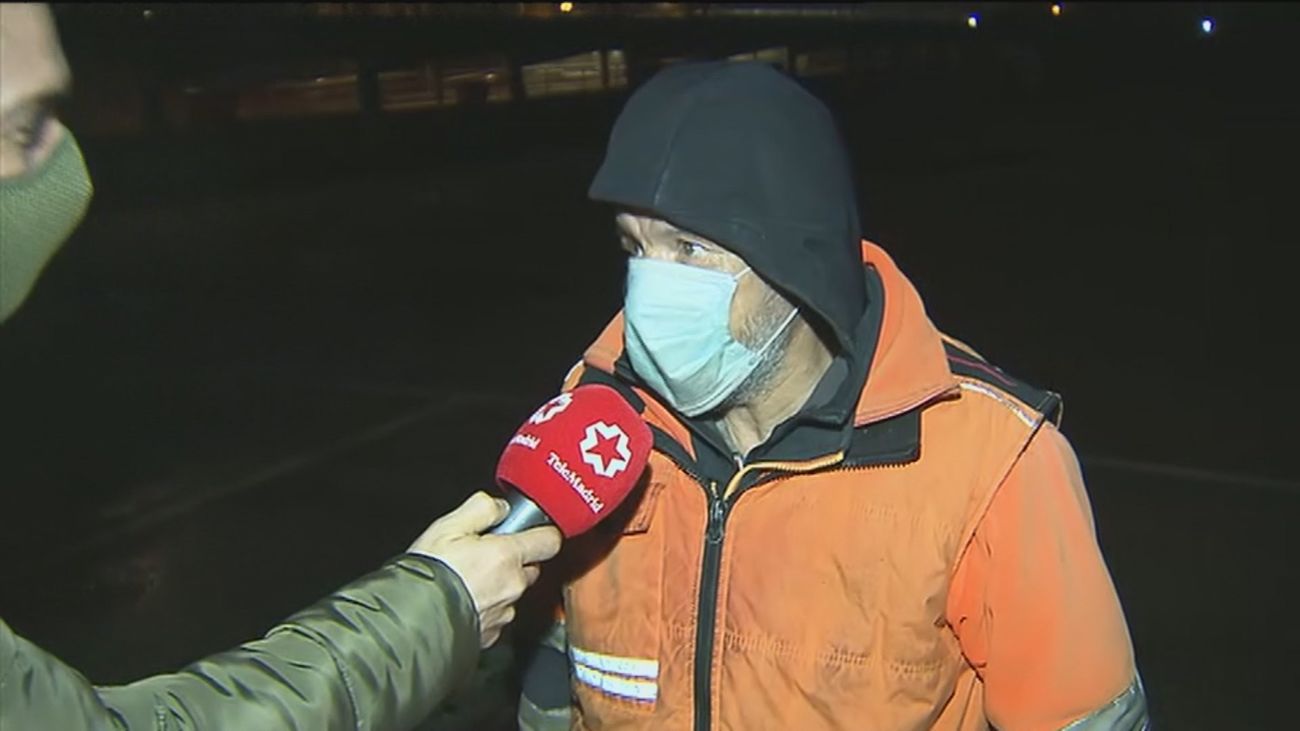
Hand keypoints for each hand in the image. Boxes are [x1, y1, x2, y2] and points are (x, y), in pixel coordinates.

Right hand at [408, 491, 561, 647]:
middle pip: (532, 567)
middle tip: (485, 554)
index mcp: (507, 555)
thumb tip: (500, 508)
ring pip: (514, 592)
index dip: (542, 532)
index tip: (531, 530)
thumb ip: (482, 508)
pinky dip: (488, 608)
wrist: (411, 622)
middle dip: (516, 560)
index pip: (550, 540)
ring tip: (469, 580)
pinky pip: (500, 615)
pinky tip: (465, 602)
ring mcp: (505, 613)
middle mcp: (513, 585)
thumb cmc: (428, 574)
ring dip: (500, 585)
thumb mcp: (449, 526)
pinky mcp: (493, 634)